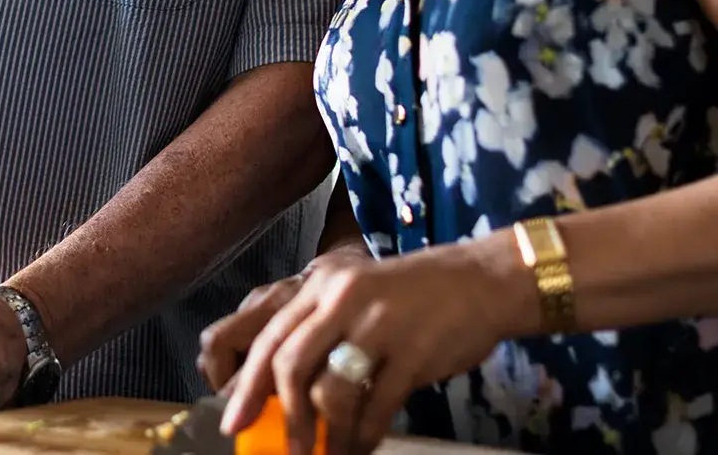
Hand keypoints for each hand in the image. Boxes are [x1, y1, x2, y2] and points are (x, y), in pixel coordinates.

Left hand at [202, 241, 530, 454]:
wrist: (483, 280)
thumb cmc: (414, 296)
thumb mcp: (358, 298)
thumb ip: (321, 333)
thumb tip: (282, 393)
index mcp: (321, 286)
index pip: (269, 338)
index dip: (246, 384)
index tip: (234, 421)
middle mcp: (342, 299)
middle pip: (289, 364)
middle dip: (282, 416)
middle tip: (284, 450)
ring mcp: (379, 325)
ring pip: (331, 391)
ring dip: (326, 434)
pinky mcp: (413, 352)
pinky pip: (376, 406)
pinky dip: (364, 436)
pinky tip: (360, 449)